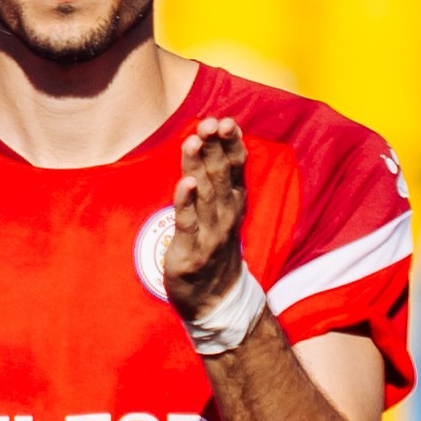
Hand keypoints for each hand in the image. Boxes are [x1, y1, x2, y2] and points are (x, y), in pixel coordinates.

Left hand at [164, 117, 246, 320]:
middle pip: (221, 175)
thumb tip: (212, 140)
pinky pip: (187, 224)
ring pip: (204, 194)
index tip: (225, 120)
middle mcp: (226, 215)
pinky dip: (186, 203)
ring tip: (194, 141)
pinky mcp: (190, 252)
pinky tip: (184, 183)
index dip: (231, 143)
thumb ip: (216, 178)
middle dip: (214, 147)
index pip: (236, 167)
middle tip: (209, 123)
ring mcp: (210, 234)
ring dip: (198, 166)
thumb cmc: (214, 247)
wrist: (215, 300)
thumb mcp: (222, 211)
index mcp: (235, 202)